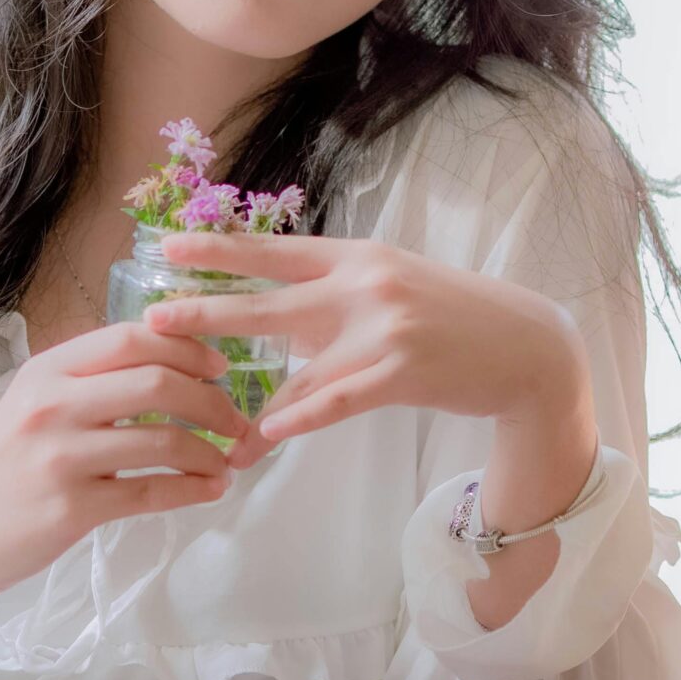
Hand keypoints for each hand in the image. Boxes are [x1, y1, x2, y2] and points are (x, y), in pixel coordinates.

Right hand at [0, 321, 251, 617]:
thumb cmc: (0, 470)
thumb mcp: (32, 406)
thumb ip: (88, 381)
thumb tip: (168, 364)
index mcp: (46, 371)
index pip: (131, 338)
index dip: (187, 347)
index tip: (220, 367)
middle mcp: (53, 406)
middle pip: (157, 383)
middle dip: (212, 400)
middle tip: (236, 419)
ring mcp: (61, 458)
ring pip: (163, 440)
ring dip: (210, 451)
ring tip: (226, 460)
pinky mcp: (71, 509)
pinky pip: (151, 493)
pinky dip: (192, 489)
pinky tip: (210, 489)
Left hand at [144, 231, 590, 470]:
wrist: (526, 346)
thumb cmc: (452, 316)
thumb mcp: (391, 286)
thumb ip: (336, 296)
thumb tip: (281, 317)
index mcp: (357, 257)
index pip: (275, 250)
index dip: (220, 250)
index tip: (168, 248)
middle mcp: (364, 284)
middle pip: (270, 299)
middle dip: (208, 311)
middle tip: (154, 319)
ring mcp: (384, 327)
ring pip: (300, 366)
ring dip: (252, 403)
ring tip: (213, 431)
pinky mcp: (403, 371)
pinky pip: (340, 398)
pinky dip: (303, 415)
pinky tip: (269, 432)